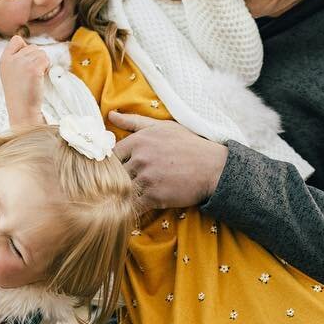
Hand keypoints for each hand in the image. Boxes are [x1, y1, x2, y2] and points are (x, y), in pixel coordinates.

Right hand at [0, 34, 49, 127]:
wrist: (22, 110)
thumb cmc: (19, 94)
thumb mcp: (11, 73)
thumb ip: (17, 59)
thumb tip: (33, 48)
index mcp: (4, 60)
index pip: (16, 40)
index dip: (25, 48)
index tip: (27, 62)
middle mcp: (12, 59)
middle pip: (32, 47)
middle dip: (36, 59)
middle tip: (32, 75)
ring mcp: (22, 63)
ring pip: (41, 52)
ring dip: (43, 63)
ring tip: (36, 78)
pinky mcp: (33, 69)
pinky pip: (46, 59)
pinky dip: (47, 67)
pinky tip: (41, 78)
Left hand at [110, 111, 227, 208]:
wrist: (213, 168)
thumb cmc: (188, 145)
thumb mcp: (162, 127)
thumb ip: (134, 122)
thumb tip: (110, 116)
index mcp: (139, 140)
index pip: (111, 155)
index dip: (113, 163)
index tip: (120, 168)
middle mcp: (141, 158)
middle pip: (114, 174)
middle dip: (116, 179)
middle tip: (121, 183)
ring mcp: (147, 178)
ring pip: (122, 190)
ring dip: (122, 194)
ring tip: (127, 195)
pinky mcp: (155, 197)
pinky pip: (133, 206)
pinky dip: (131, 208)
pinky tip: (136, 206)